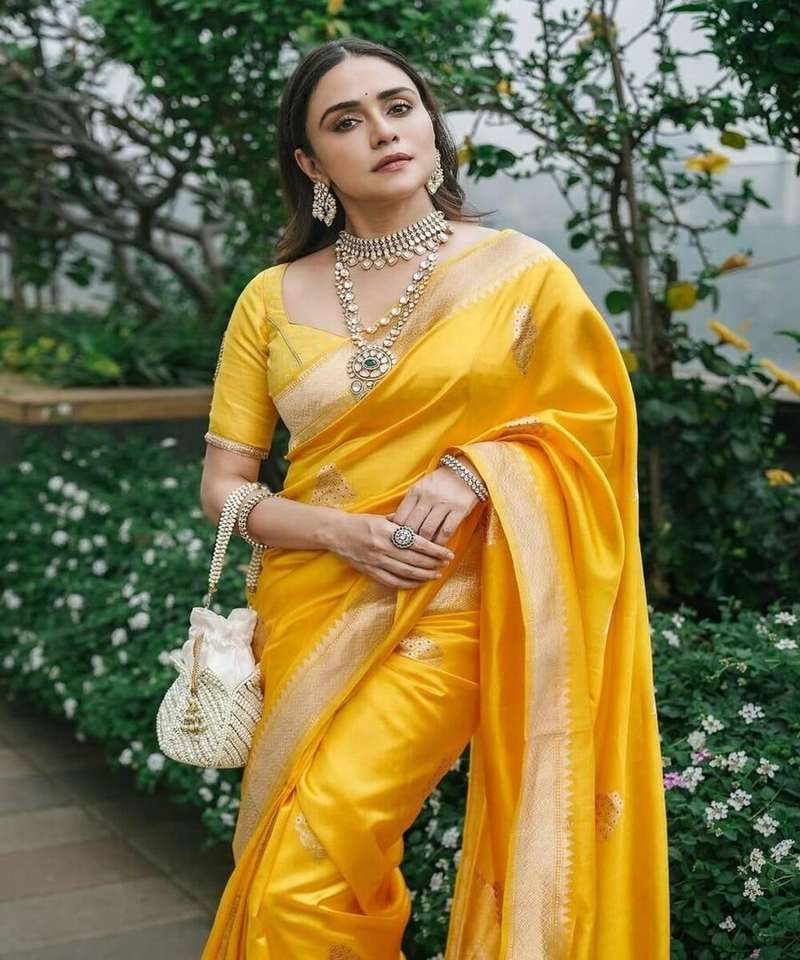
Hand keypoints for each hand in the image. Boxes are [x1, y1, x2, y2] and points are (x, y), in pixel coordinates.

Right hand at [329, 511, 455, 589]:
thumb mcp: (381, 517)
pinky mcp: (370, 571)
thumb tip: (421, 526)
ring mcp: (375, 561)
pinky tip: (417, 583)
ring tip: (436, 575)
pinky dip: (407, 584)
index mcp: (387, 530)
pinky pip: (392, 581)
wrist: (335, 533)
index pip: (417, 542)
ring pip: (405, 572)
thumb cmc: (360, 522)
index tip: (447, 553)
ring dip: (424, 575)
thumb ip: (401, 522)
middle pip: (414, 559)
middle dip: (433, 563)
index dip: (435, 550)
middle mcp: (382, 547)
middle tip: (445, 564)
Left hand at [386, 455, 481, 547]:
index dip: (397, 532)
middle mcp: (428, 497)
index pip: (400, 517)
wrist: (466, 472)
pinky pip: (446, 531)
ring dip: (424, 543)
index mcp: (415, 491)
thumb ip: (408, 504)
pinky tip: (438, 546)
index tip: (398, 541)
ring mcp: (444, 503)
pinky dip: (440, 542)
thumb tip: (391, 521)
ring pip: (427, 530)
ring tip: (424, 550)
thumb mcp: (420, 488)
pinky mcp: (459, 510)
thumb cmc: (439, 483)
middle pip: (412, 526)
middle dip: (409, 541)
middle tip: (410, 549)